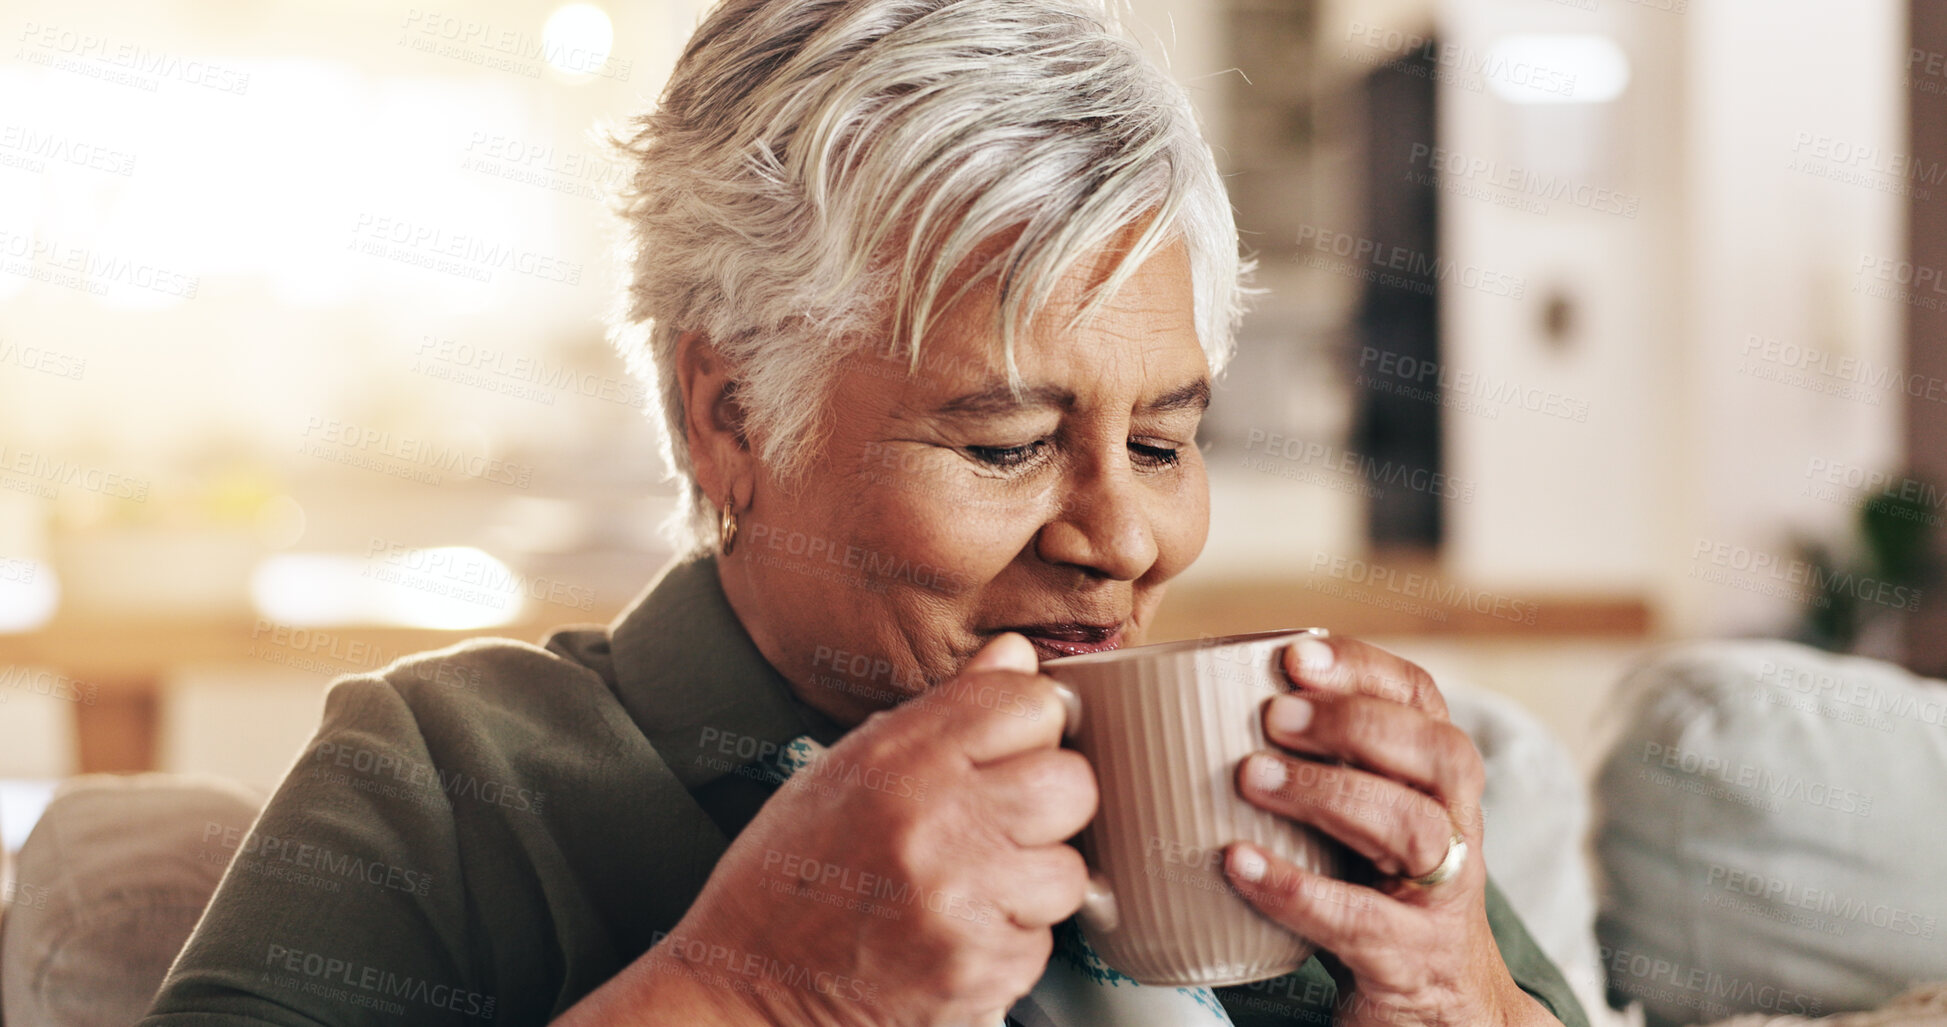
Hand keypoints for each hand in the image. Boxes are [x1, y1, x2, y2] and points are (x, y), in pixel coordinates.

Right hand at [614, 633, 1094, 1025]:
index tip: (1011, 744)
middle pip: (1071, 782)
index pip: (1031, 703)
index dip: (1030, 723)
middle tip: (1000, 819)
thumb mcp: (845, 768)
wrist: (749, 990)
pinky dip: (1012, 937)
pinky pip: (1044, 939)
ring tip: (973, 883)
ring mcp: (962, 904)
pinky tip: (958, 929)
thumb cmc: (790, 877)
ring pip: (1069, 868)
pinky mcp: (980, 971)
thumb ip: (945, 712)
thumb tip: (1015, 657)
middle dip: (1048, 799)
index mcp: (898, 761)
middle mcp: (936, 826)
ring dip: (1034, 877)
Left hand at [1221, 635, 1556, 1026]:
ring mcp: (1443, 899)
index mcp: (1439, 783)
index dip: (1366, 669)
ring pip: (1415, 828)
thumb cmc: (1373, 896)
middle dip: (1356, 722)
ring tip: (1250, 777)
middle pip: (1440, 755)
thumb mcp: (1360, 824)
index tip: (1297, 655)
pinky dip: (1297, 888)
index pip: (1424, 702)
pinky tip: (1238, 864)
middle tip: (1275, 715)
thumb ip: (1316, 767)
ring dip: (1329, 793)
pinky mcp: (1412, 961)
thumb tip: (1189, 707)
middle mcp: (1458, 830)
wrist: (1440, 1013)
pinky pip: (1363, 919)